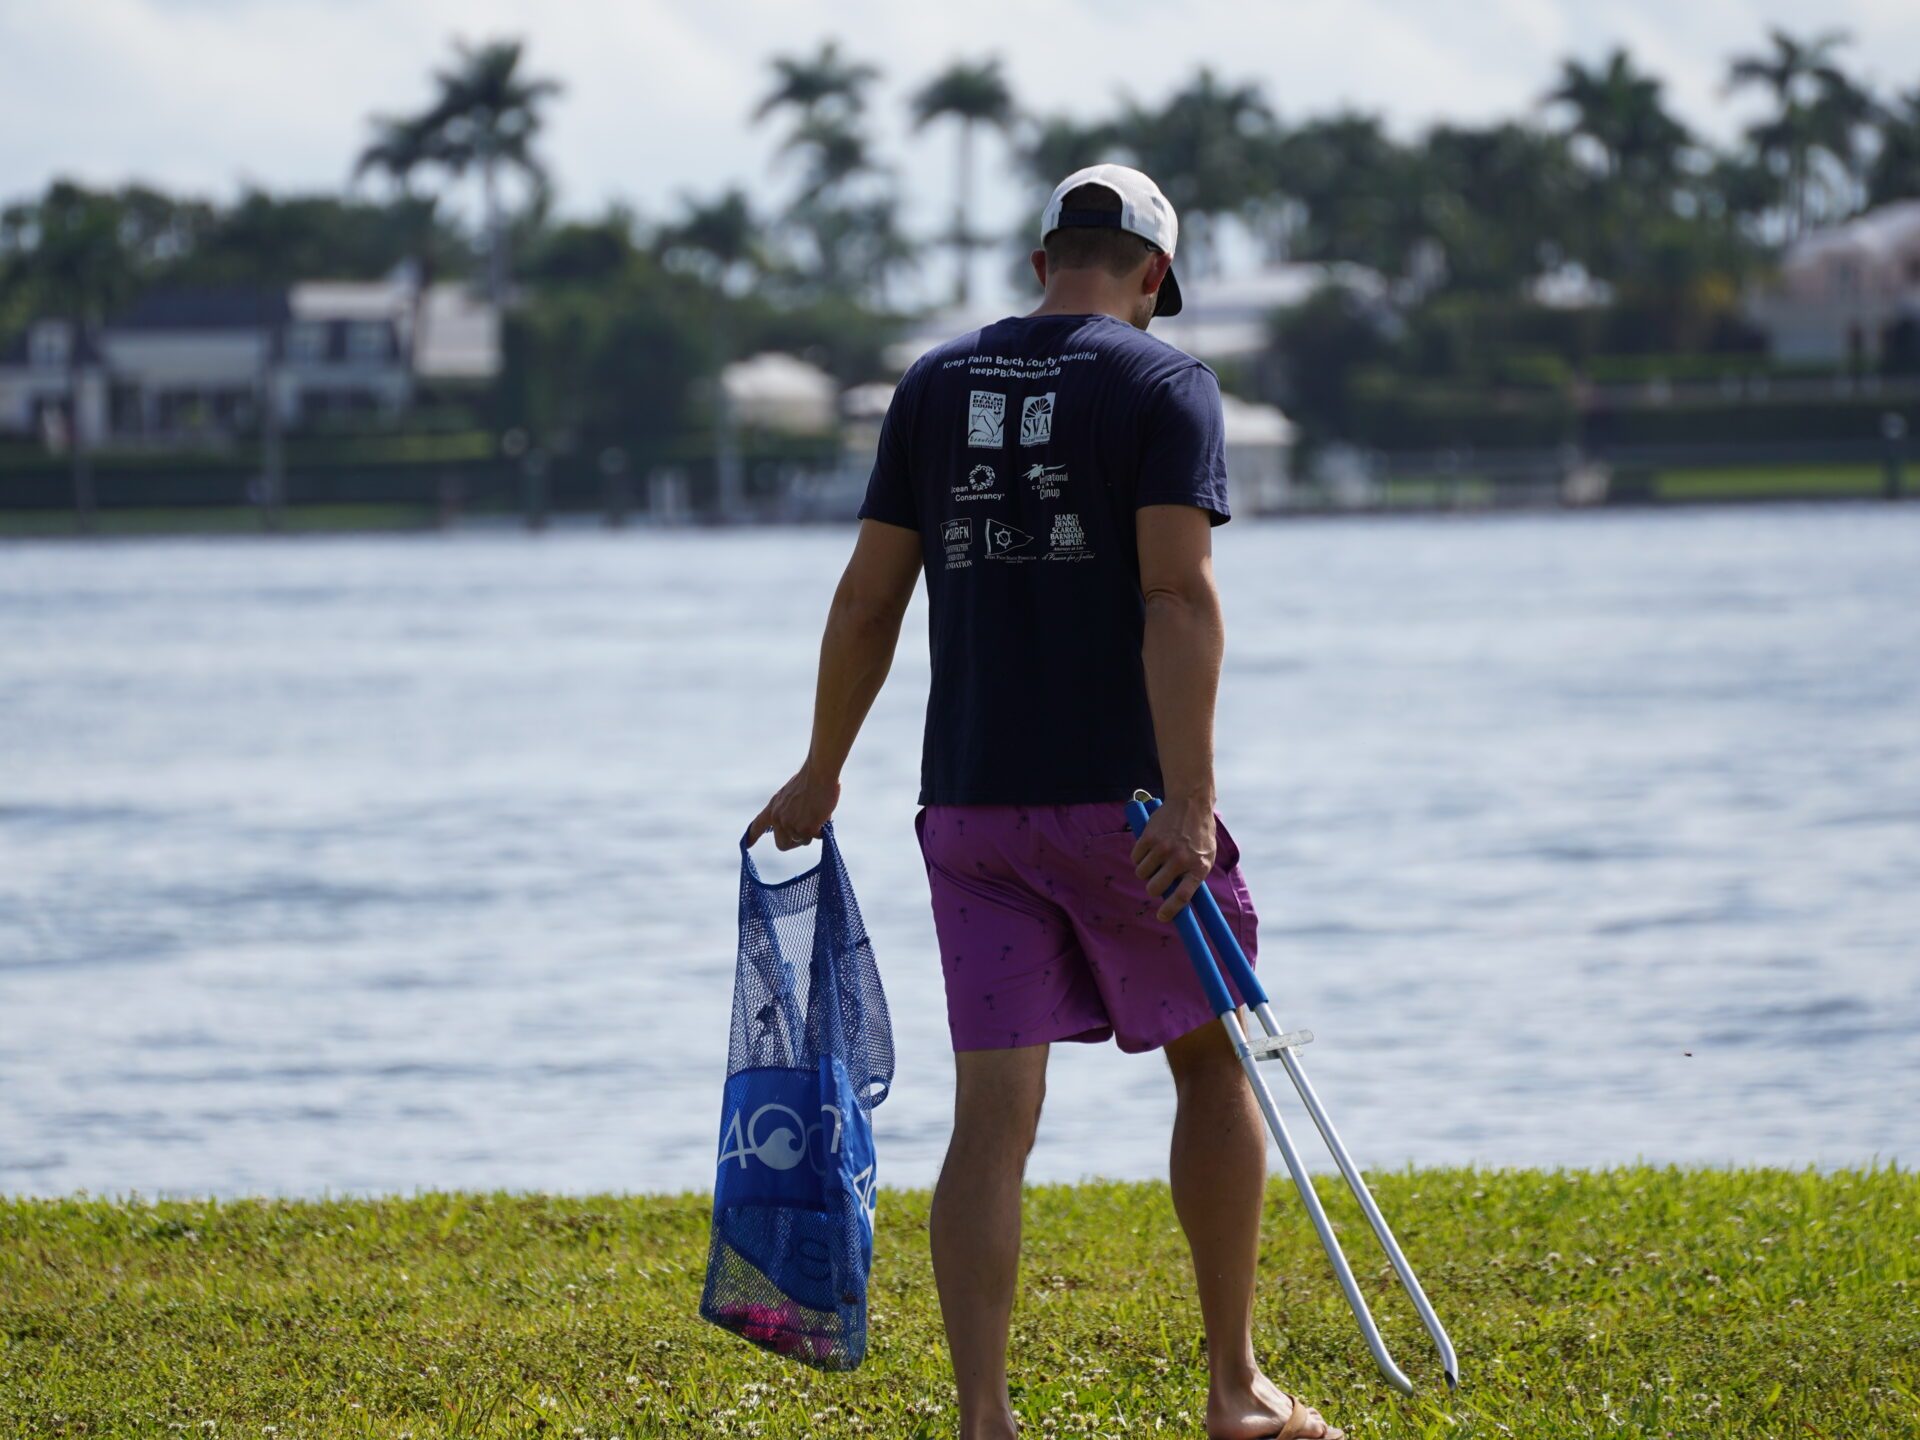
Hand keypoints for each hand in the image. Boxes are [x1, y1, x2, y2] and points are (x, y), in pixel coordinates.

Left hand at [747, 764, 840, 849]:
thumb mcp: (790, 795)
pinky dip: (821, 830)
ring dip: (812, 832)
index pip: (758, 825)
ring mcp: (791, 825)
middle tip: (806, 832)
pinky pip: (815, 837)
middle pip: (782, 844)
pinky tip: (823, 815)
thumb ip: (788, 810)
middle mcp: (778, 819)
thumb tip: (799, 827)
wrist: (819, 774)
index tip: (747, 845)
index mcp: (773, 808)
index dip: (753, 836)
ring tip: (817, 814)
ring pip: (802, 841)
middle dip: (794, 842)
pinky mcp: (805, 829)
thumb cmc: (810, 780)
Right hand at [1131, 794, 1215, 921]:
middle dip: (1153, 889)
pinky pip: (1136, 857)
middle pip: (1155, 888)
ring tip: (1155, 860)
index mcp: (1198, 867)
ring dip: (1145, 871)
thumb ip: (1193, 875)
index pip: (1182, 897)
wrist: (1191, 802)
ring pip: (1142, 873)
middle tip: (1156, 882)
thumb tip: (1177, 897)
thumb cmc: (1200, 833)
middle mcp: (1180, 859)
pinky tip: (1149, 848)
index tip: (1161, 917)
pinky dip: (1139, 857)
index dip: (1171, 911)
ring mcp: (1163, 848)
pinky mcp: (1149, 837)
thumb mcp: (1206, 855)